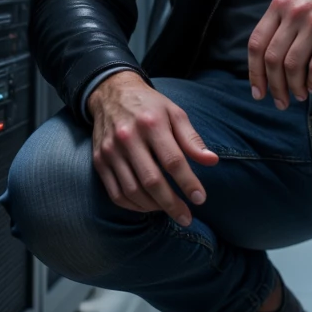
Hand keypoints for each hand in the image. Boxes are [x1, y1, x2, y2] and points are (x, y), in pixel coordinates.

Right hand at [87, 70, 218, 225]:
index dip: (188, 183)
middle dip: (172, 204)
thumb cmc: (150, 105)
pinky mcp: (99, 160)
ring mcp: (111, 151)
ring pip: (132, 191)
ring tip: (169, 211)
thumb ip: (192, 139)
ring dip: (153, 207)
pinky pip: (115, 193)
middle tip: (187, 218)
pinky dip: (133, 206)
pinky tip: (148, 206)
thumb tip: (212, 161)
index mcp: (152, 124)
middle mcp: (128, 138)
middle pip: (151, 180)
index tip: (200, 199)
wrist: (112, 93)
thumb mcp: (175, 113)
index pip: (173, 161)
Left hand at [248, 0, 311, 108]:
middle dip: (274, 86)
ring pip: (293, 65)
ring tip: (299, 95)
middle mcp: (294, 13)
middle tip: (280, 101)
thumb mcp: (297, 0)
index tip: (257, 92)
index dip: (254, 72)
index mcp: (279, 5)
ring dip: (294, 87)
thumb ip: (281, 23)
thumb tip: (267, 62)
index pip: (257, 44)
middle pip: (273, 59)